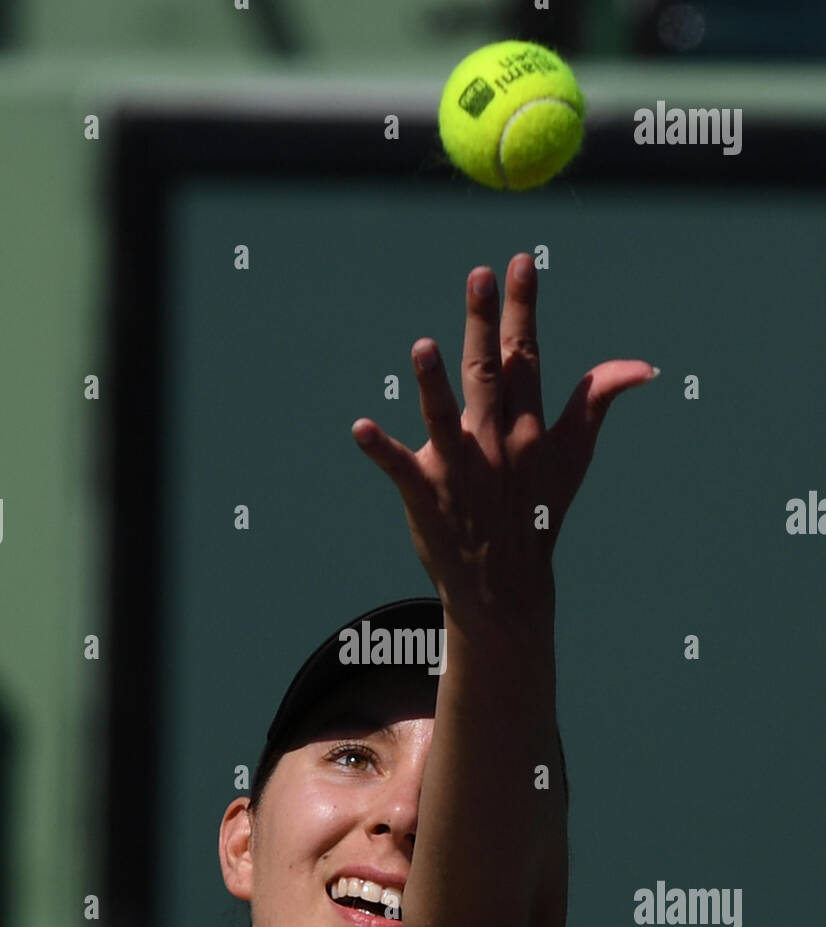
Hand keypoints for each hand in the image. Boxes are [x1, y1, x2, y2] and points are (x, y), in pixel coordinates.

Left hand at [352, 253, 657, 635]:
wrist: (506, 585)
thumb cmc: (537, 511)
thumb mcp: (574, 456)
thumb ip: (598, 401)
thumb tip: (644, 366)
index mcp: (530, 427)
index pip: (527, 357)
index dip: (522, 309)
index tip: (519, 263)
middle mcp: (498, 443)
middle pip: (489, 374)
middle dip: (485, 325)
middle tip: (479, 276)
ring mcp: (462, 470)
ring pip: (447, 419)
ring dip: (435, 385)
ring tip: (423, 347)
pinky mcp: (427, 496)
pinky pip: (402, 469)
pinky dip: (382, 451)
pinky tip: (361, 429)